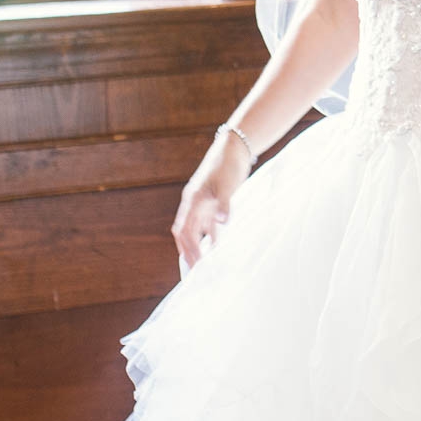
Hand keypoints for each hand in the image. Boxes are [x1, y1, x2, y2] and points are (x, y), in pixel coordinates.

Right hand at [171, 133, 252, 267]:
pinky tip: (216, 246)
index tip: (195, 265)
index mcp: (193, 200)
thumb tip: (222, 222)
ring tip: (202, 264)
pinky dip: (210, 236)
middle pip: (185, 233)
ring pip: (196, 230)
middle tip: (193, 272)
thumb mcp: (227, 184)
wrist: (235, 148)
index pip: (184, 230)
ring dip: (198, 246)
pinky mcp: (213, 202)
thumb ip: (224, 203)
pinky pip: (208, 224)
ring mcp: (203, 203)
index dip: (188, 248)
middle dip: (187, 252)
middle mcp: (194, 203)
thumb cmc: (228, 164)